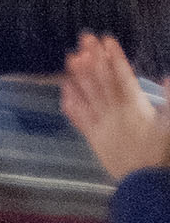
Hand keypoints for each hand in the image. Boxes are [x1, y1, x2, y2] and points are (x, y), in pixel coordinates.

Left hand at [63, 33, 169, 178]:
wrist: (146, 185)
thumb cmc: (164, 153)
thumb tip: (168, 75)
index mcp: (135, 107)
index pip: (122, 76)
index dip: (114, 56)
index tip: (106, 39)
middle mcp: (114, 112)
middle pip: (101, 80)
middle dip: (93, 57)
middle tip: (84, 37)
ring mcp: (101, 125)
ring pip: (87, 95)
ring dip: (78, 75)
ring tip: (70, 56)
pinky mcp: (93, 138)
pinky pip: (79, 117)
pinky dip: (71, 102)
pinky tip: (64, 89)